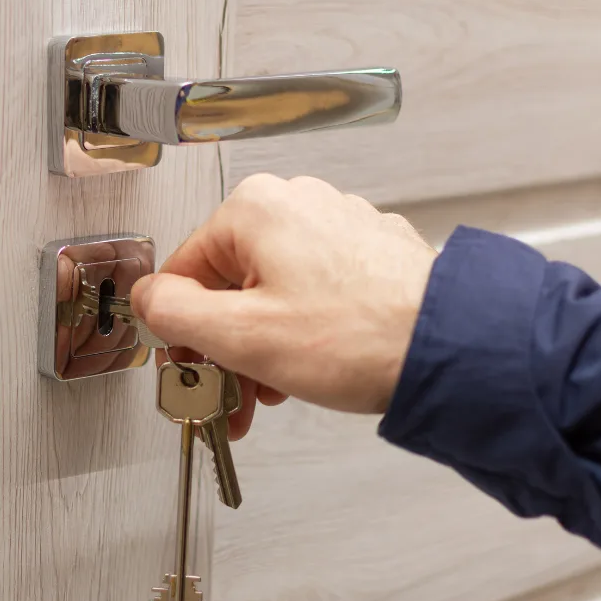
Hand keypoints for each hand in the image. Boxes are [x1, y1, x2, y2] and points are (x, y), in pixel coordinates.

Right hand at [130, 174, 437, 438]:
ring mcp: (338, 224)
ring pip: (270, 291)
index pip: (182, 272)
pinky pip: (311, 291)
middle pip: (228, 283)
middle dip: (225, 348)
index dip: (179, 334)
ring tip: (271, 393)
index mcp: (255, 209)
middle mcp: (297, 203)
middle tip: (230, 396)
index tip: (190, 373)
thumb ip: (173, 314)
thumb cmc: (361, 337)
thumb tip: (147, 301)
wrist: (453, 349)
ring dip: (260, 347)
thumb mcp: (240, 336)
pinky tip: (308, 371)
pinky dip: (300, 332)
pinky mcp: (368, 252)